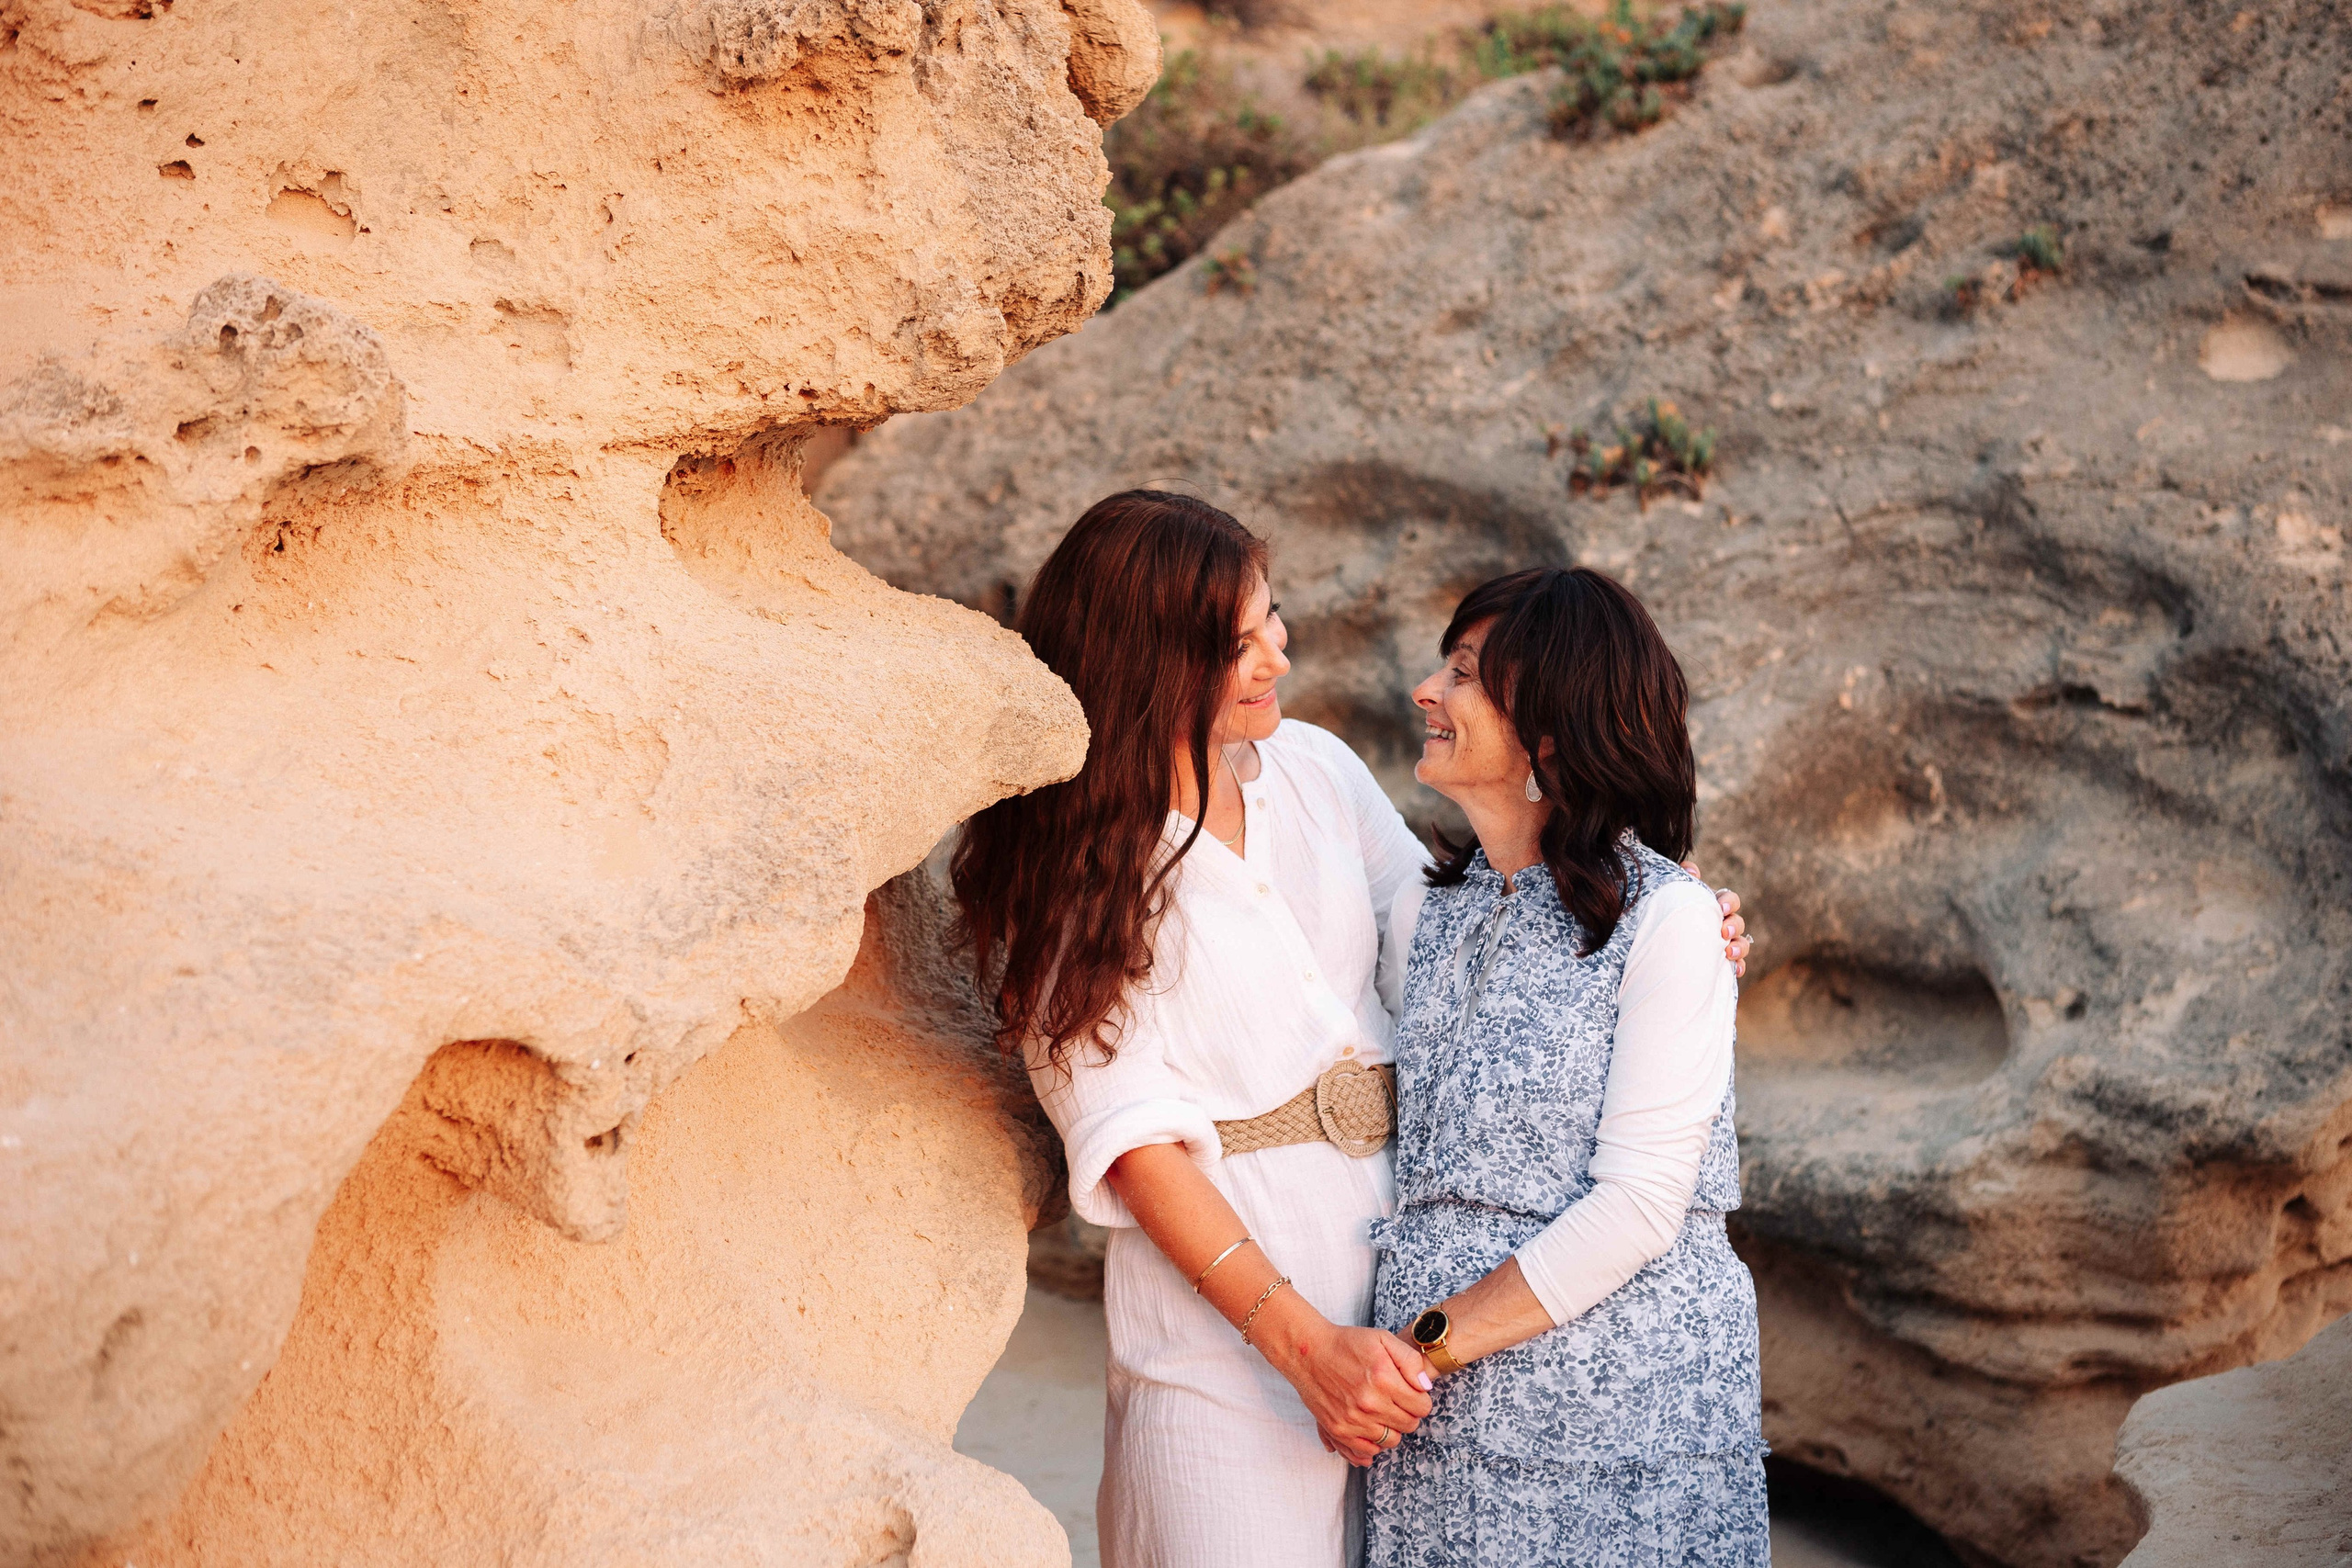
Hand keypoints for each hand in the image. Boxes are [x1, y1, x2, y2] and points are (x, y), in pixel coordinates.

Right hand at [1266, 1323, 1431, 1466]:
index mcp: (1384, 1379)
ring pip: (1391, 1441)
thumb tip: (1425, 1387)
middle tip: (1397, 1401)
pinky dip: (1373, 1444)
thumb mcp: (1383, 1339)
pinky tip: (1370, 1427)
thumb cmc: (1346, 1343)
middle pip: (1409, 1425)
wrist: (1308, 1352)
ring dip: (1392, 1428)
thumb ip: (1411, 1361)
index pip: (1422, 1407)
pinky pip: (1367, 1451)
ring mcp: (1353, 1420)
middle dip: (1408, 1414)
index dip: (1420, 1399)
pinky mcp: (1338, 1430)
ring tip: (1382, 1412)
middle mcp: (1370, 1403)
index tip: (1411, 1393)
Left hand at [1682, 860, 1751, 977]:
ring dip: (1740, 947)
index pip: (1729, 899)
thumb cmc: (1673, 913)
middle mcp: (1723, 923)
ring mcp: (1725, 943)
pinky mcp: (1722, 962)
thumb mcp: (1675, 896)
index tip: (1721, 908)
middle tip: (1723, 932)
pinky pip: (1737, 965)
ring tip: (1729, 952)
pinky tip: (1736, 971)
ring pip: (1741, 944)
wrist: (1663, 943)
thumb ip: (1683, 880)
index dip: (1729, 902)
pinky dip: (1739, 967)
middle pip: (1737, 922)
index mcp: (1714, 906)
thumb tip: (1690, 869)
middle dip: (1733, 926)